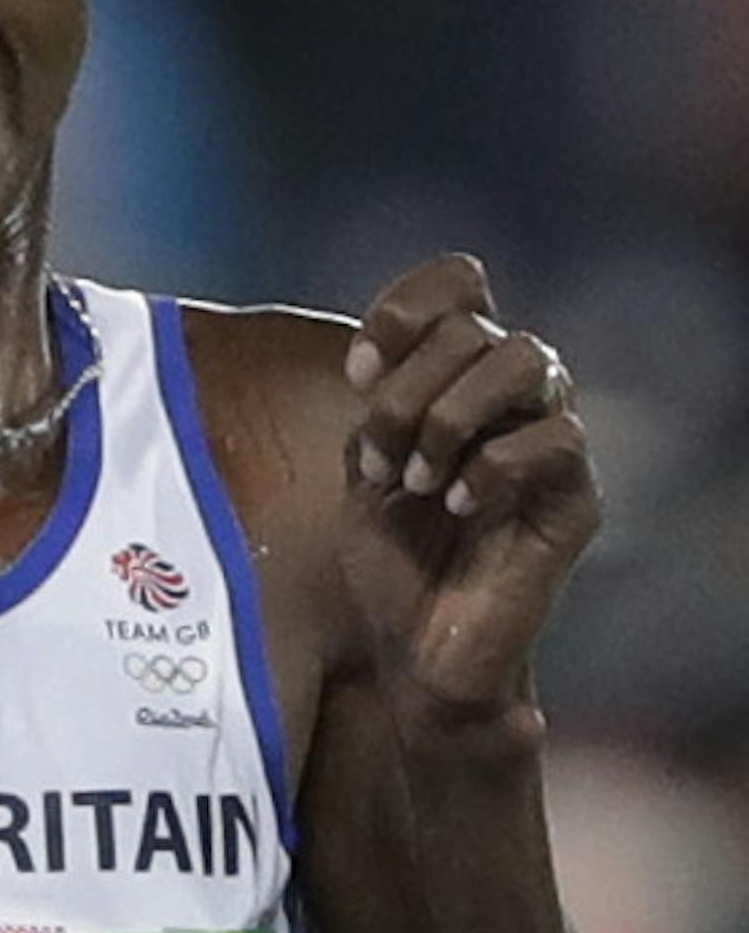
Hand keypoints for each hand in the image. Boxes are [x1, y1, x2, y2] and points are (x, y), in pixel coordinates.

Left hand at [338, 254, 598, 740]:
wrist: (415, 650)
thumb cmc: (390, 556)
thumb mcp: (361, 462)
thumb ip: (375, 402)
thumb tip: (373, 359)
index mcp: (456, 374)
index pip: (460, 283)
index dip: (404, 308)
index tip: (356, 373)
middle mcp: (511, 395)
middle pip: (474, 326)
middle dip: (406, 390)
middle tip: (379, 459)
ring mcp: (547, 440)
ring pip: (527, 358)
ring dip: (450, 414)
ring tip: (416, 478)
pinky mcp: (575, 496)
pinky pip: (554, 437)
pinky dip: (491, 465)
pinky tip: (454, 505)